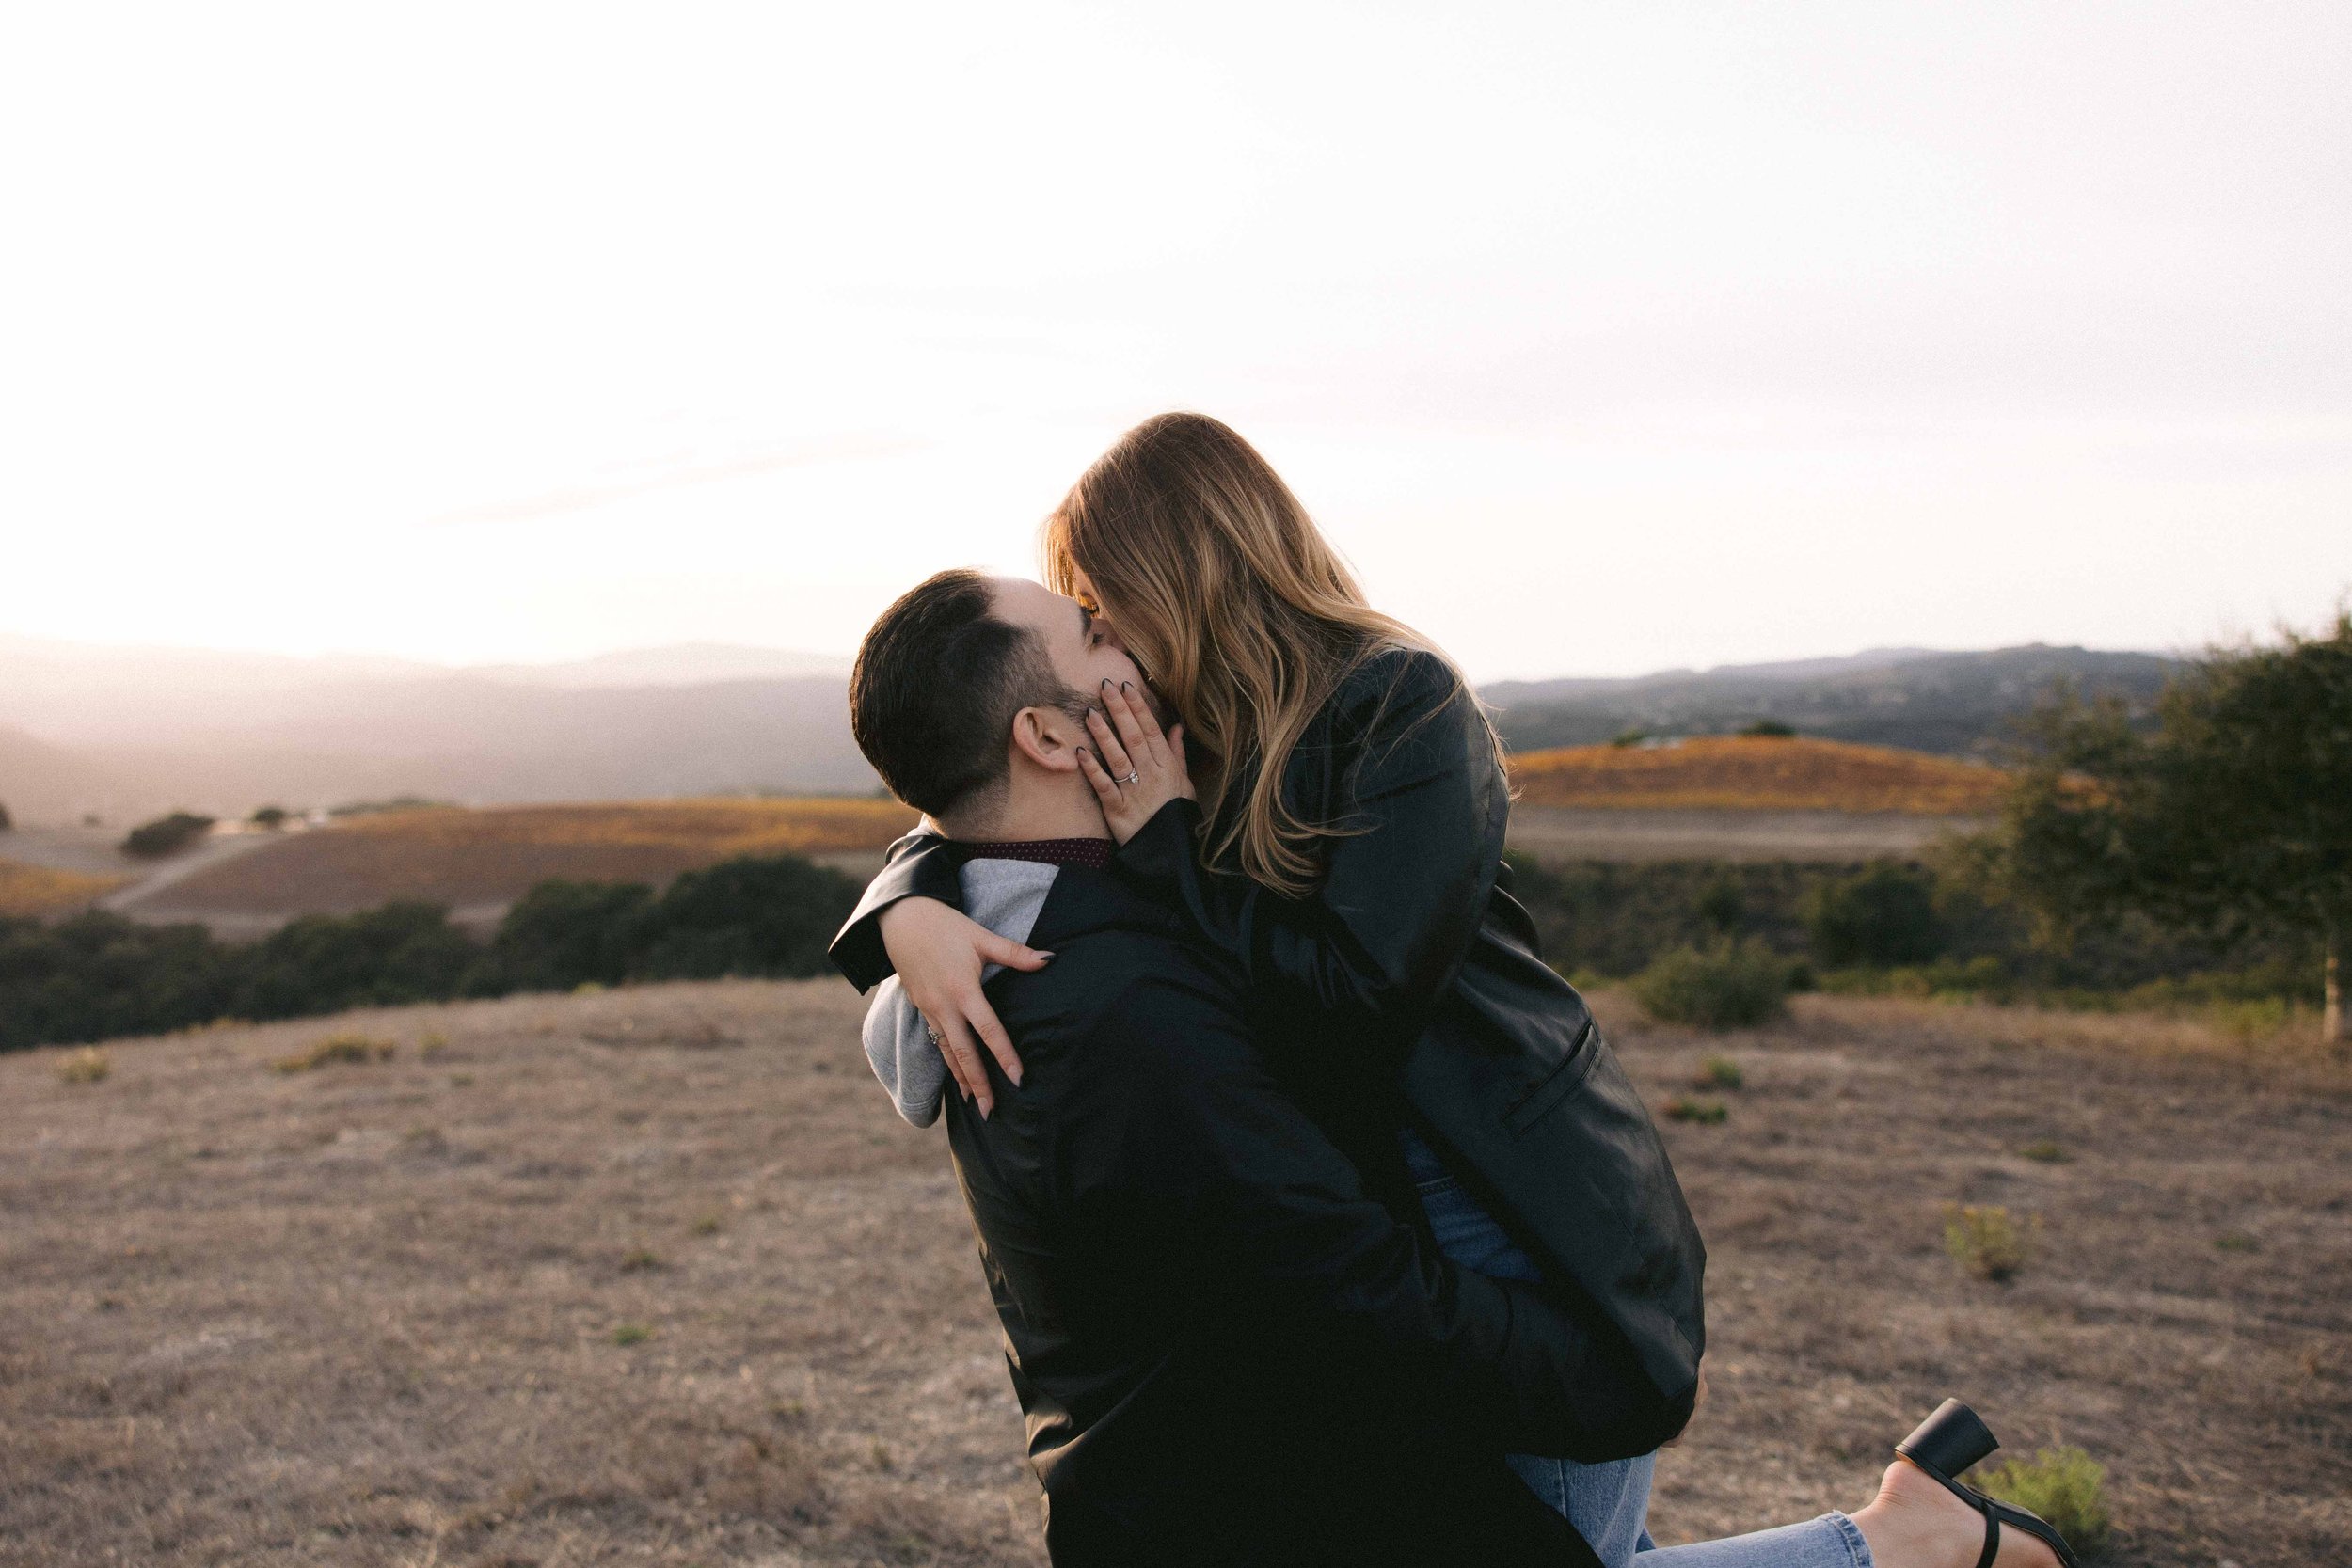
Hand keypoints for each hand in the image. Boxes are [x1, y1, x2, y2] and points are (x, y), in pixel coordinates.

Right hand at [877, 896, 1049, 1116]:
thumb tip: (1049, 959)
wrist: (901, 919)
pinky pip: (937, 1042)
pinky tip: (955, 1076)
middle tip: (990, 1111)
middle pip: (964, 1053)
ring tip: (973, 1104)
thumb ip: (1015, 954)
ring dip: (961, 1079)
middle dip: (978, 1084)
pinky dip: (947, 1062)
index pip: (988, 1031)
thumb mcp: (981, 937)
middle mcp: (944, 1006)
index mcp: (963, 990)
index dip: (1004, 1056)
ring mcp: (929, 1009)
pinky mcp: (921, 1007)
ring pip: (947, 1052)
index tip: (1018, 1079)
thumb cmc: (945, 926)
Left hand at [1077, 680, 1192, 844]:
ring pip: (1118, 757)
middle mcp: (1150, 775)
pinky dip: (1092, 770)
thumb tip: (1176, 726)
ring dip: (1103, 734)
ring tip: (1090, 712)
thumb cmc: (1176, 814)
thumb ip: (1177, 753)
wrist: (1169, 851)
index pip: (1151, 730)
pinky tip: (1080, 753)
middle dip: (1120, 710)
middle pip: (1134, 737)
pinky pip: (1104, 786)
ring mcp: (1134, 791)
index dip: (1138, 707)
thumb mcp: (1184, 783)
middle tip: (1105, 686)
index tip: (1127, 686)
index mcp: (1167, 766)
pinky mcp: (1118, 809)